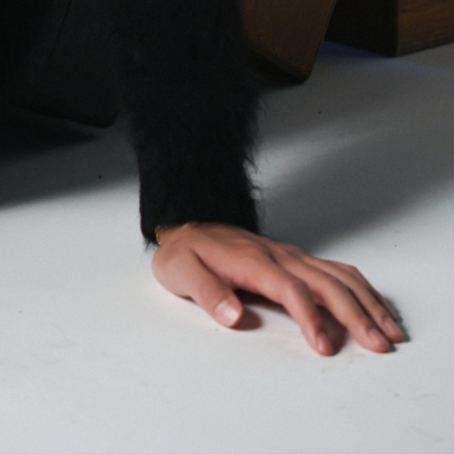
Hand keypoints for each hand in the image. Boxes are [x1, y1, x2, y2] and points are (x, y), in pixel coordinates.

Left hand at [152, 222, 403, 355]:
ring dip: (367, 302)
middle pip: (327, 283)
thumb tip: (234, 316)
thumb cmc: (186, 253)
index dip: (310, 318)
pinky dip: (361, 289)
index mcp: (253, 262)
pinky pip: (336, 270)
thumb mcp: (182, 273)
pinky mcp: (296, 259)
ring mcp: (291, 256)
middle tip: (378, 344)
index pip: (291, 289)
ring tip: (389, 331)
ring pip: (339, 276)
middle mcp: (279, 256)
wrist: (186, 226)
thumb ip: (208, 294)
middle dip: (356, 314)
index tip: (323, 346)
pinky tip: (375, 306)